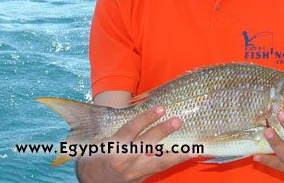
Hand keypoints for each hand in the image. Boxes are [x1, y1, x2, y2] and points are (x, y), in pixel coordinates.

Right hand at [76, 106, 191, 181]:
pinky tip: (186, 155)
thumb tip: (134, 108)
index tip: (161, 108)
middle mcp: (126, 160)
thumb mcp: (101, 141)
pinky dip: (173, 161)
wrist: (91, 182)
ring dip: (177, 152)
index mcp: (114, 147)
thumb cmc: (95, 157)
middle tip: (178, 120)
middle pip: (148, 144)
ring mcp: (135, 172)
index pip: (132, 129)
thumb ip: (118, 129)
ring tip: (192, 145)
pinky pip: (160, 168)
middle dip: (164, 131)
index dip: (147, 117)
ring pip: (160, 161)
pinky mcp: (141, 179)